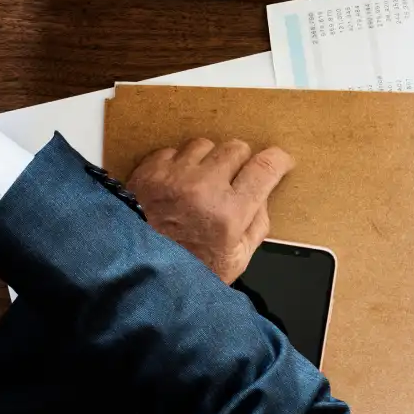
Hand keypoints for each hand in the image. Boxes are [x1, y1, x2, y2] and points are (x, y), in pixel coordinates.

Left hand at [125, 139, 293, 282]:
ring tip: (201, 183)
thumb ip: (257, 225)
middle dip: (240, 162)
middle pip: (236, 148)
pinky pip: (174, 150)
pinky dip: (179, 164)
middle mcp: (203, 188)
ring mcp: (174, 176)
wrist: (134, 267)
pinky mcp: (149, 170)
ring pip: (204, 145)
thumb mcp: (235, 260)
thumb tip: (263, 195)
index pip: (264, 168)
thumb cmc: (184, 268)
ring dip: (207, 160)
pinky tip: (177, 185)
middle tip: (233, 179)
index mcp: (229, 213)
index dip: (278, 160)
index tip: (279, 160)